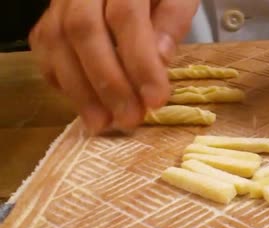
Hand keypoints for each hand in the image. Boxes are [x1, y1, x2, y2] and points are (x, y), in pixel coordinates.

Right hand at [29, 0, 198, 133]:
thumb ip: (173, 19)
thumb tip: (160, 58)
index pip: (126, 17)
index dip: (140, 62)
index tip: (155, 99)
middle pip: (83, 31)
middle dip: (108, 83)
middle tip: (130, 118)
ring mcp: (59, 2)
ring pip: (57, 42)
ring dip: (80, 91)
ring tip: (103, 122)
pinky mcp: (48, 18)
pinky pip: (45, 49)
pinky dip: (63, 81)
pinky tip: (84, 103)